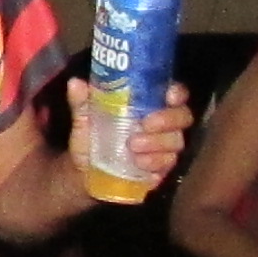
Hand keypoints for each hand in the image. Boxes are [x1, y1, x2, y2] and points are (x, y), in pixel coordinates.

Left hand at [66, 78, 193, 186]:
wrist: (85, 173)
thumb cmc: (91, 138)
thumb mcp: (84, 120)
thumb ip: (82, 102)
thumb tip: (75, 83)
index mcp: (148, 105)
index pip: (174, 93)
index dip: (177, 92)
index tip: (168, 95)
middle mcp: (163, 124)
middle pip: (182, 117)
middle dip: (167, 119)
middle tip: (145, 124)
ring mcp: (164, 148)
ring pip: (176, 142)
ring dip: (157, 143)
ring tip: (133, 146)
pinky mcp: (161, 169)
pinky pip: (168, 165)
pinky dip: (155, 162)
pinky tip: (139, 163)